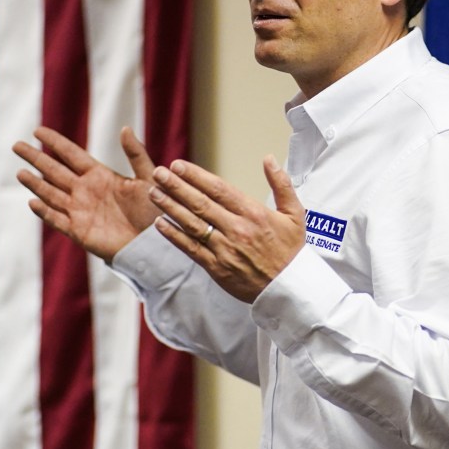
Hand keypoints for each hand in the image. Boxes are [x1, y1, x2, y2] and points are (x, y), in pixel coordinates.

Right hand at [13, 125, 158, 261]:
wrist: (155, 243)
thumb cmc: (155, 211)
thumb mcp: (148, 179)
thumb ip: (136, 154)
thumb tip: (125, 128)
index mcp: (100, 175)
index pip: (71, 154)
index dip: (55, 142)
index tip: (38, 130)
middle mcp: (85, 190)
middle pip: (54, 170)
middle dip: (35, 158)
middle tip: (16, 145)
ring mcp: (80, 210)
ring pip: (51, 193)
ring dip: (35, 184)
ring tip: (20, 172)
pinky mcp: (79, 231)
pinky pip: (58, 220)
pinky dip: (45, 212)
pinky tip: (33, 202)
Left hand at [149, 155, 304, 302]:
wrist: (290, 289)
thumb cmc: (291, 251)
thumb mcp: (295, 214)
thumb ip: (282, 184)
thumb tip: (269, 159)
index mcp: (253, 213)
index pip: (218, 189)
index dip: (195, 176)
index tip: (178, 165)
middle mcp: (236, 229)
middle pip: (200, 203)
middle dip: (176, 186)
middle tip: (158, 173)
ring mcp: (225, 249)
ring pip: (192, 224)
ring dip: (170, 207)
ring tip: (153, 192)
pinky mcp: (217, 267)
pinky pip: (191, 248)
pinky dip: (174, 235)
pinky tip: (159, 223)